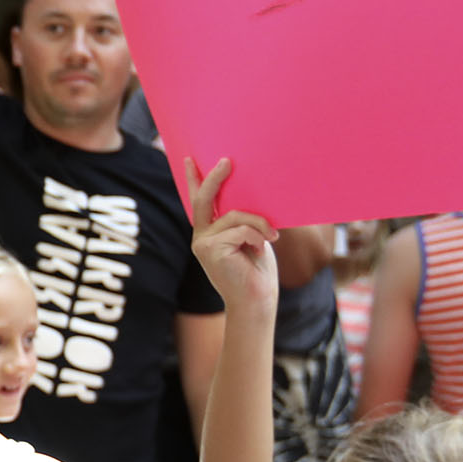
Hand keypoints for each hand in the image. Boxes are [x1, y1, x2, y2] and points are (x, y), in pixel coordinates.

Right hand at [184, 157, 278, 315]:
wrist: (256, 301)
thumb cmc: (258, 272)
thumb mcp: (252, 238)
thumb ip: (242, 221)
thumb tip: (248, 197)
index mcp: (210, 233)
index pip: (200, 203)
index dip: (194, 180)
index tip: (190, 160)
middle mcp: (202, 237)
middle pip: (204, 199)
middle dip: (214, 178)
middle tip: (227, 161)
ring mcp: (203, 243)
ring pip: (234, 215)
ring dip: (259, 223)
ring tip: (272, 237)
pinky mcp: (210, 249)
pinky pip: (239, 229)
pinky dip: (257, 235)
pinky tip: (263, 248)